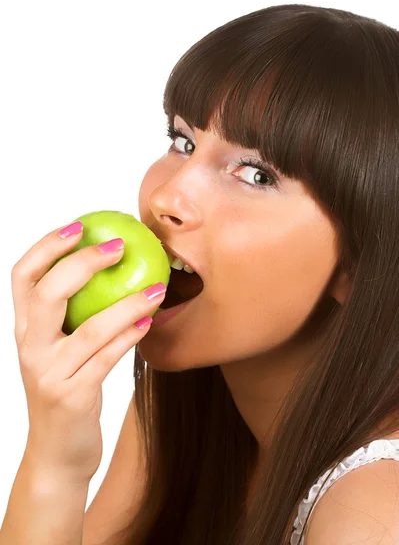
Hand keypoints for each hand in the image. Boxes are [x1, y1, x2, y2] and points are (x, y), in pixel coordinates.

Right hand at [11, 222, 165, 481]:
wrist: (56, 453)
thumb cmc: (68, 389)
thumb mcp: (61, 350)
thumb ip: (74, 315)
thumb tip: (113, 269)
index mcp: (25, 329)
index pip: (23, 276)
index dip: (46, 246)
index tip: (78, 226)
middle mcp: (30, 347)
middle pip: (47, 293)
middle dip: (82, 263)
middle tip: (118, 247)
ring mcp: (48, 373)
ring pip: (88, 329)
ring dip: (126, 303)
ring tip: (156, 287)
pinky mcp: (71, 397)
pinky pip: (107, 358)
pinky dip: (130, 336)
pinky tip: (150, 320)